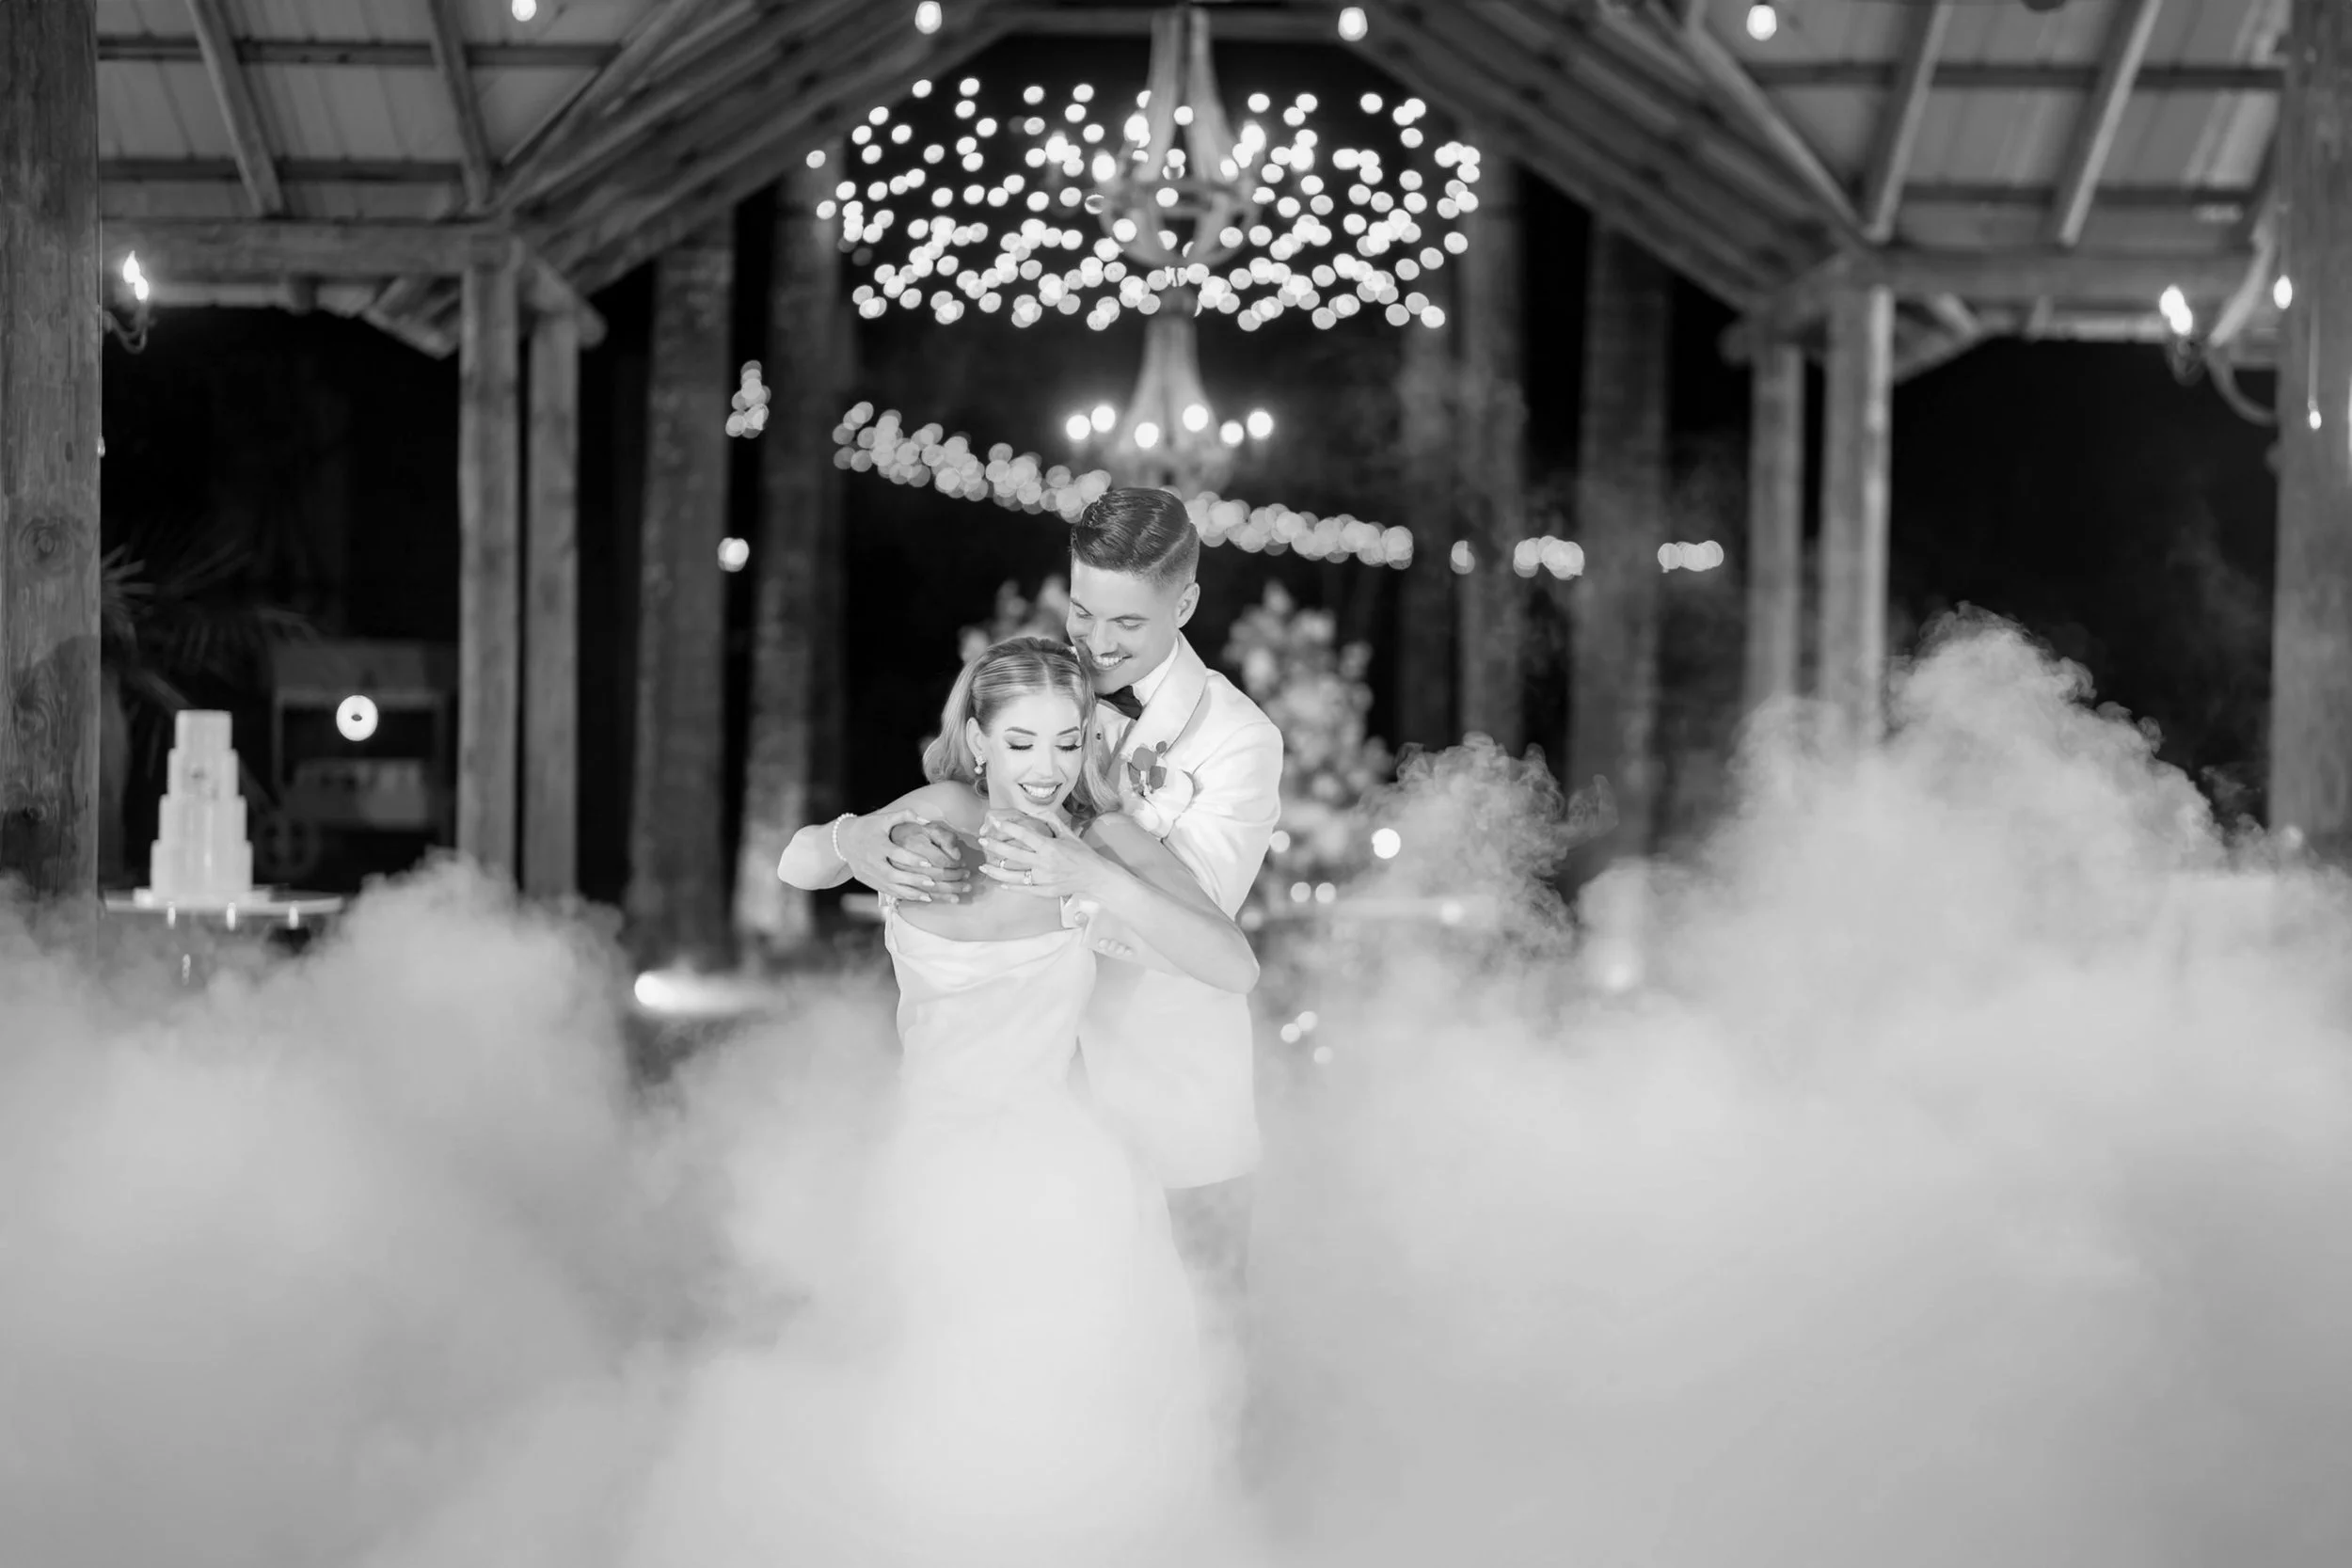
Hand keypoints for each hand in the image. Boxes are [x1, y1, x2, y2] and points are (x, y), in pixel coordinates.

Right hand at [838, 810, 969, 902]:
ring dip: (909, 893)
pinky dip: (900, 895)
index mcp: (877, 844)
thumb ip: (905, 815)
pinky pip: (884, 890)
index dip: (912, 859)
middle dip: (912, 880)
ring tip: (928, 897)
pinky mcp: (866, 880)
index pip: (895, 854)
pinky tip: (916, 897)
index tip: (928, 863)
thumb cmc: (868, 827)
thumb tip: (926, 820)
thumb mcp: (884, 818)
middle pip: (892, 874)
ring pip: (889, 887)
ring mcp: (867, 873)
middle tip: (932, 883)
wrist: (843, 839)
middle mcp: (871, 861)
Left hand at [977, 812, 1107, 899]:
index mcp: (1050, 847)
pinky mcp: (1045, 891)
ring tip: (983, 866)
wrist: (1095, 877)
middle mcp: (1044, 863)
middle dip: (995, 847)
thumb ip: (1052, 820)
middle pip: (1013, 855)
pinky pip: (1024, 890)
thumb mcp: (1069, 834)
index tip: (995, 822)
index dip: (1008, 827)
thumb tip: (1035, 809)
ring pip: (1013, 876)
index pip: (1024, 835)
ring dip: (996, 871)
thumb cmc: (1083, 854)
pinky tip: (1000, 883)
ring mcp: (1043, 879)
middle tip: (982, 841)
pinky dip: (1011, 887)